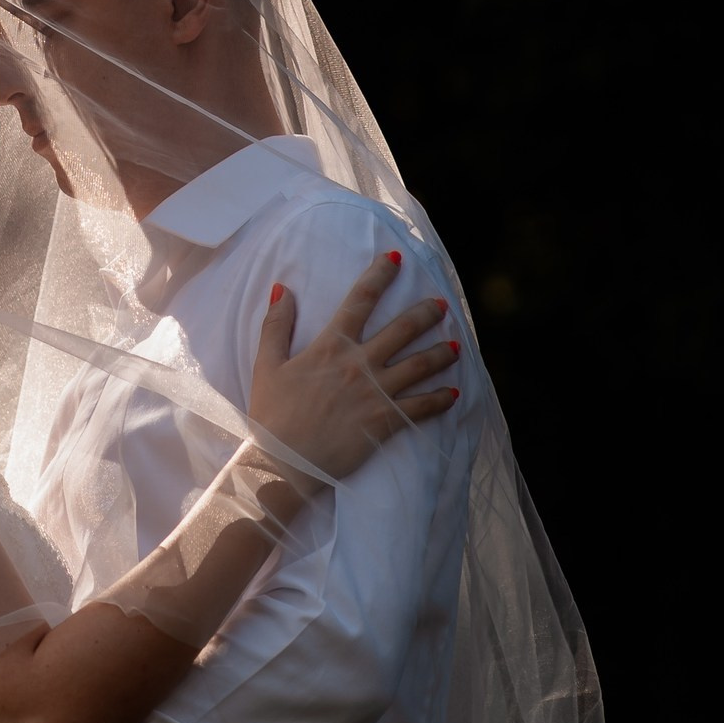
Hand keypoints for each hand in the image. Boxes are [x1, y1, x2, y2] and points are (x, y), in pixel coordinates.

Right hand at [249, 249, 460, 483]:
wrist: (285, 464)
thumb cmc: (272, 415)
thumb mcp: (266, 365)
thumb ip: (276, 325)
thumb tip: (282, 288)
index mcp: (331, 345)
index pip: (360, 300)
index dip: (378, 276)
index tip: (394, 259)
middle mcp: (360, 363)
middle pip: (402, 330)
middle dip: (425, 314)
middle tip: (442, 305)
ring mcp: (377, 393)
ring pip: (419, 366)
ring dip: (441, 354)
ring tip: (457, 346)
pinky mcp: (386, 423)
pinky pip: (421, 408)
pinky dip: (440, 400)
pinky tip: (453, 394)